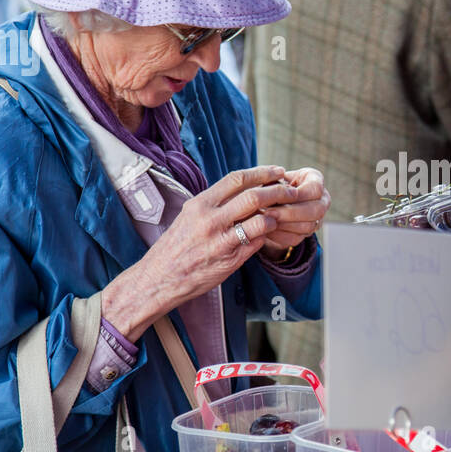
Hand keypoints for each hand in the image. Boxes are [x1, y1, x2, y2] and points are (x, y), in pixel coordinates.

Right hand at [104, 166, 295, 339]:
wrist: (159, 279)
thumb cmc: (176, 246)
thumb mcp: (189, 216)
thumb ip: (214, 202)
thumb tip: (243, 188)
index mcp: (200, 204)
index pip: (237, 179)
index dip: (262, 172)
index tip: (278, 171)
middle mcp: (210, 220)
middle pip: (253, 197)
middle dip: (278, 191)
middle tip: (291, 190)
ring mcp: (220, 241)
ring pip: (260, 220)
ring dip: (276, 215)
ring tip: (284, 213)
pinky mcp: (228, 261)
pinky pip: (256, 244)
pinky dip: (266, 236)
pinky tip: (270, 233)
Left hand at [259, 167, 329, 259]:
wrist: (270, 199)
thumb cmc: (271, 183)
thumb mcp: (273, 177)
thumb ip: (275, 183)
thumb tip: (269, 192)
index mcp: (316, 180)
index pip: (315, 190)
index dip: (297, 195)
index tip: (276, 197)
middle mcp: (322, 200)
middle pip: (316, 211)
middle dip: (290, 213)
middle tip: (268, 213)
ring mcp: (317, 218)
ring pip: (307, 226)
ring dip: (284, 225)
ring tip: (265, 221)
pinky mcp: (306, 233)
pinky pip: (295, 238)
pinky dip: (279, 235)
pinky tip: (266, 230)